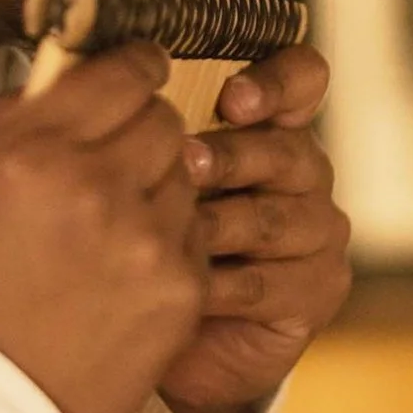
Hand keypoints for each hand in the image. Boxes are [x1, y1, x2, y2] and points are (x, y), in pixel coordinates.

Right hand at [0, 42, 202, 412]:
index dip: (135, 67)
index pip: (121, 72)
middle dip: (145, 129)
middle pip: (164, 118)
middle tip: (123, 157)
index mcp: (30, 149)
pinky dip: (171, 242)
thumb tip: (55, 82)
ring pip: (187, 174)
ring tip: (117, 223)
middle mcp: (95, 184)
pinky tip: (131, 266)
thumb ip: (2, 124)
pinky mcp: (180, 288)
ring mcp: (145, 238)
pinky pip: (196, 234)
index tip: (139, 73)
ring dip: (159, 187)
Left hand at [158, 45, 349, 412]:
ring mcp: (318, 231)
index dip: (276, 82)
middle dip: (230, 156)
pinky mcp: (316, 290)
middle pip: (286, 149)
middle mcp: (304, 172)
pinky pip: (265, 283)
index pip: (303, 79)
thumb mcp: (144, 173)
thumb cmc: (144, 237)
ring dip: (215, 225)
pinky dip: (216, 286)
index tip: (232, 98)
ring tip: (170, 232)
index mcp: (270, 125)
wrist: (158, 334)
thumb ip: (141, 129)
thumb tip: (95, 79)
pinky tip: (176, 287)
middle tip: (185, 163)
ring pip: (272, 217)